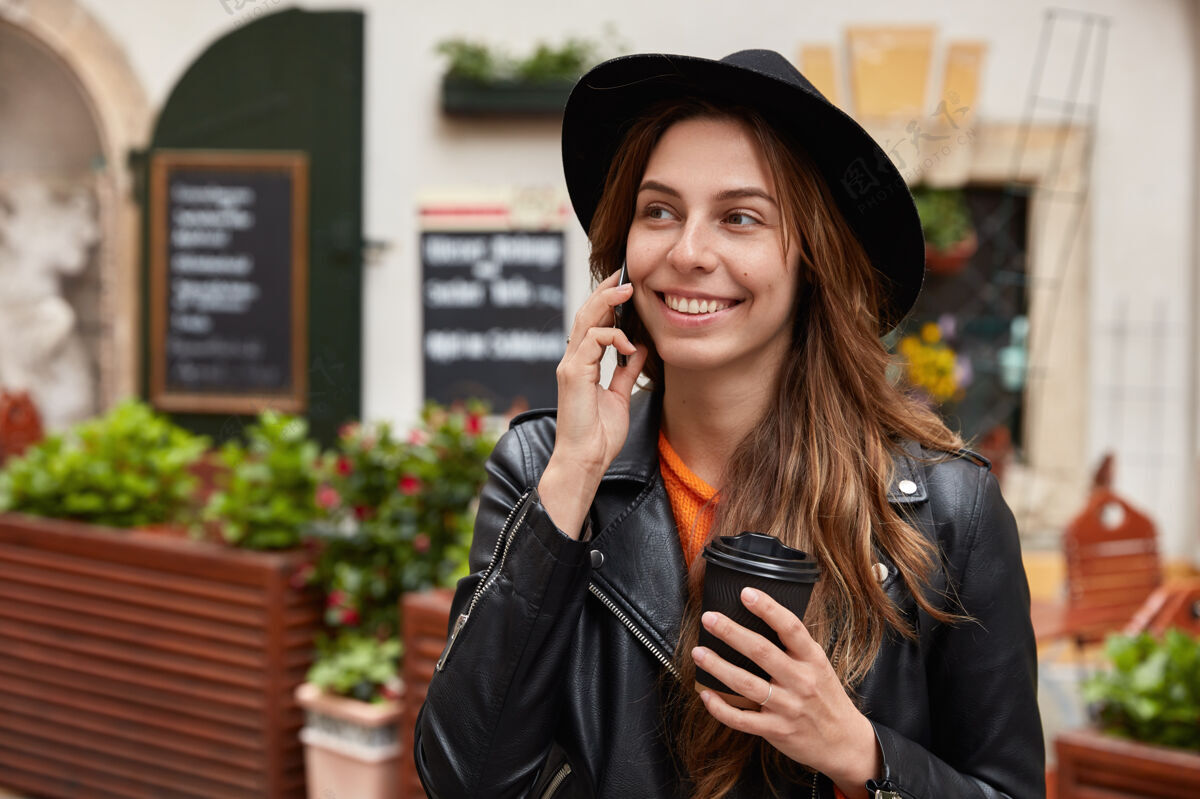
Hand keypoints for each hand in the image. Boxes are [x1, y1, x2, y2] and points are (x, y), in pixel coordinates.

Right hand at [537, 269, 648, 537]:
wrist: (585, 460)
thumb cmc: (598, 436)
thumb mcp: (620, 396)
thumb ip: (626, 371)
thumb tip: (641, 348)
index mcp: (582, 364)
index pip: (592, 322)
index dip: (607, 301)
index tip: (627, 286)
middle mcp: (573, 360)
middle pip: (586, 313)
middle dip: (606, 290)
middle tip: (626, 273)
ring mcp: (571, 365)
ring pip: (586, 319)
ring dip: (608, 300)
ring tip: (629, 289)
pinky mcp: (574, 373)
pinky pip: (593, 340)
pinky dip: (614, 336)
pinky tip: (631, 346)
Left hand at [691, 587, 880, 795]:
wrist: (845, 743)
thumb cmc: (826, 698)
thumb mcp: (820, 666)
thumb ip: (795, 647)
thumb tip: (762, 619)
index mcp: (813, 660)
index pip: (791, 628)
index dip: (768, 608)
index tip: (746, 593)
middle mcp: (801, 681)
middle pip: (761, 651)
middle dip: (731, 632)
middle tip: (709, 618)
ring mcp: (788, 707)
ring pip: (746, 684)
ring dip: (718, 667)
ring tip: (699, 653)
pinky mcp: (776, 730)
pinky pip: (742, 719)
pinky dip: (720, 708)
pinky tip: (706, 694)